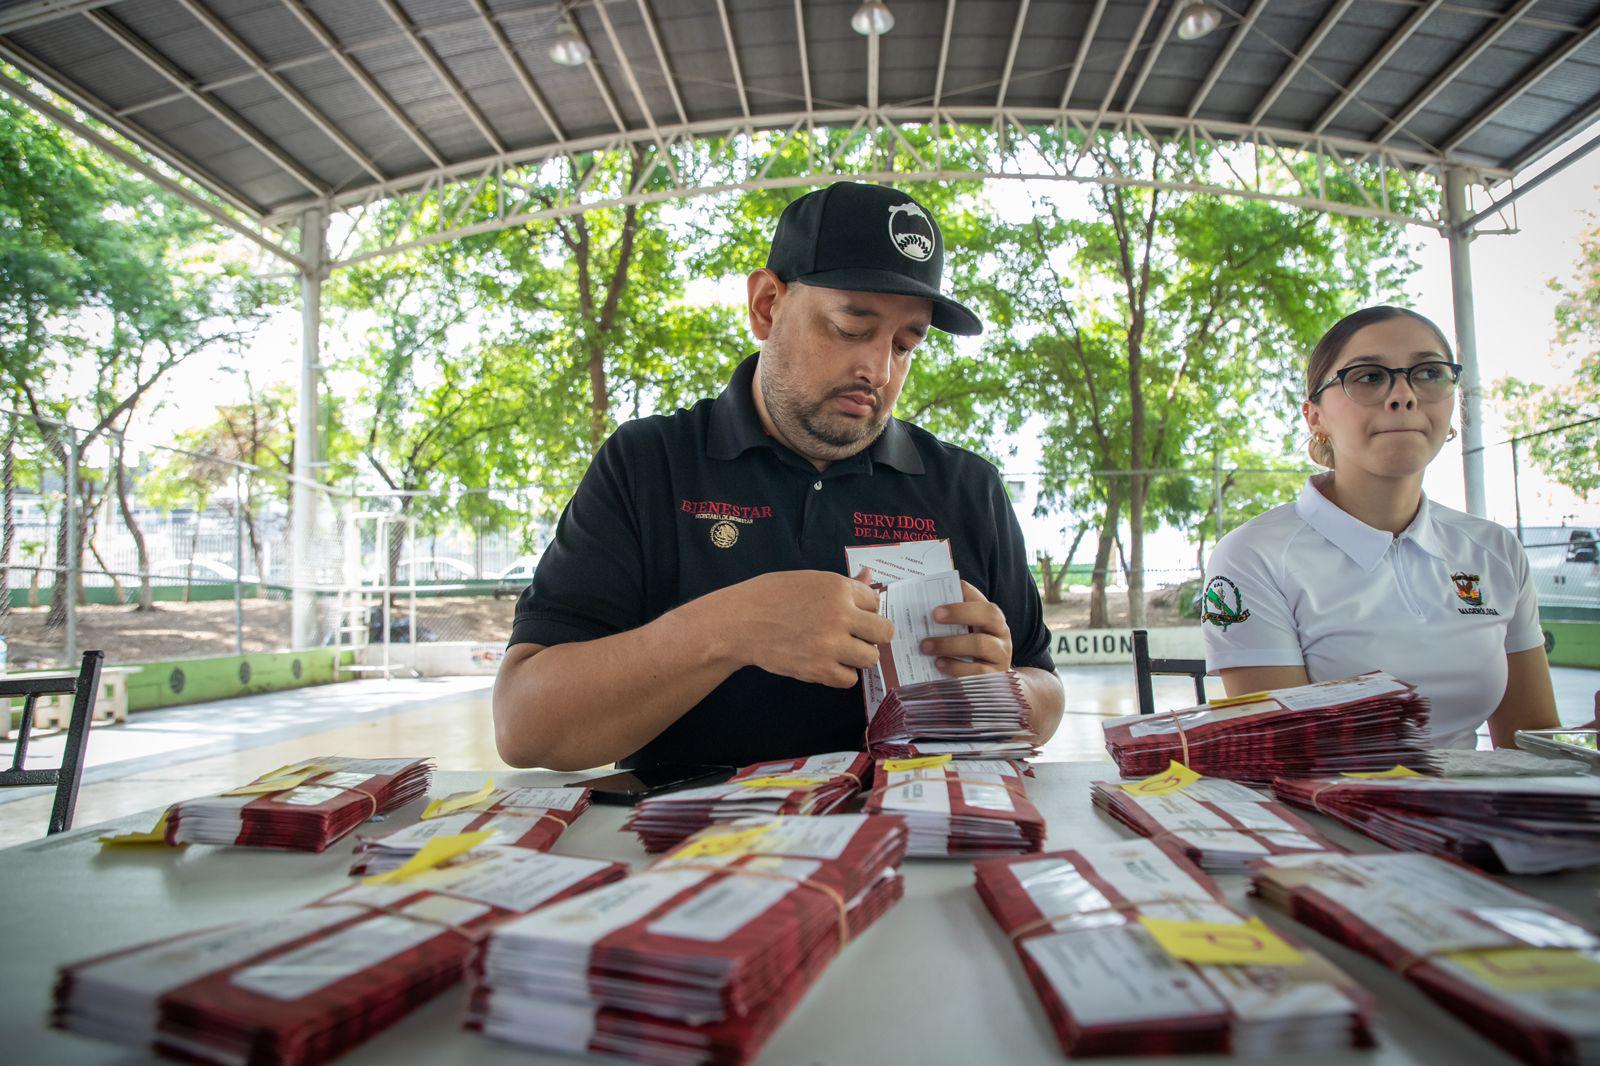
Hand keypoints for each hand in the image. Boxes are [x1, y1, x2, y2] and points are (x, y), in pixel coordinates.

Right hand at [720, 569, 894, 687]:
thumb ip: (844, 583)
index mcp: (837, 588)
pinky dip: (842, 673)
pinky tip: (828, 662)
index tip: (851, 613)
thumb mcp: (809, 580)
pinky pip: (850, 678)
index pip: (874, 601)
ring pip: (870, 657)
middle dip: (873, 634)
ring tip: (841, 650)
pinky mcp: (819, 670)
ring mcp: (831, 645)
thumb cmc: (770, 596)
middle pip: (883, 631)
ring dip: (859, 655)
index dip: (864, 608)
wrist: (740, 623)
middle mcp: (840, 615)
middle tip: (857, 635)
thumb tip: (869, 575)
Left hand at [921, 580, 1011, 676]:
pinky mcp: (995, 677)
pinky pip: (977, 671)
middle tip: (934, 615)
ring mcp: (1001, 655)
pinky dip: (956, 667)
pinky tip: (939, 664)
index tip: (943, 592)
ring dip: (950, 644)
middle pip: (988, 615)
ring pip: (981, 644)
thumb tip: (925, 609)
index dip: (967, 593)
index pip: (982, 598)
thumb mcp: (966, 634)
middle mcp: (1001, 633)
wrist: (990, 688)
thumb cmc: (972, 654)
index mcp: (993, 618)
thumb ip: (953, 622)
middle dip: (959, 613)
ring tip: (926, 646)